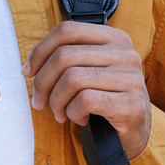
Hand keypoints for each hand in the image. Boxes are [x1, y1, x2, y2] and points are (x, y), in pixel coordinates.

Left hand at [24, 21, 150, 159]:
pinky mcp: (131, 104)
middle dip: (43, 82)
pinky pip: (85, 100)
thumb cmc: (106, 99)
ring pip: (72, 78)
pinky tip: (80, 119)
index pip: (67, 30)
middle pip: (65, 56)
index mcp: (114, 38)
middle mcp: (126, 53)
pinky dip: (73, 113)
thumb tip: (29, 67)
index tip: (27, 71)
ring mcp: (131, 78)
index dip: (41, 50)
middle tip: (39, 102)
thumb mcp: (89, 71)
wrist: (137, 134)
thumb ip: (68, 59)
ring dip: (57, 101)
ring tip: (60, 113)